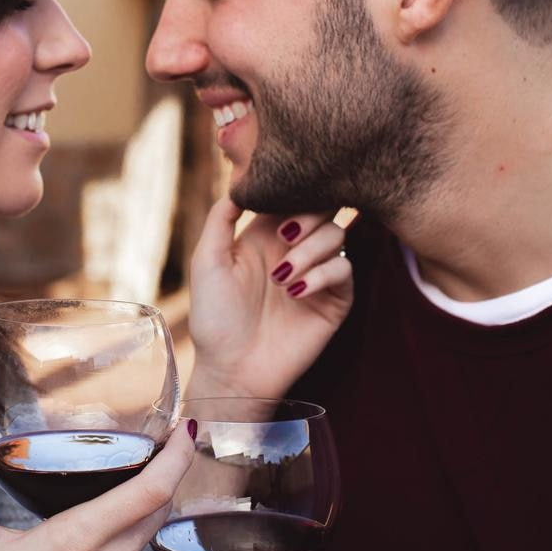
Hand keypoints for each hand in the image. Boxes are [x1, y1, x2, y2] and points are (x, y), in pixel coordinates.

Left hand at [187, 196, 352, 398]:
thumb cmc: (214, 318)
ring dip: (310, 250)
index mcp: (265, 234)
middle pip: (323, 208)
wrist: (233, 369)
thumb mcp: (207, 261)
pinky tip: (297, 291)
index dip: (292, 192)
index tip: (276, 208)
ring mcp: (317, 274)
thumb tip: (240, 182)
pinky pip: (344, 270)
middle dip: (308, 215)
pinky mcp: (334, 300)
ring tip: (282, 277)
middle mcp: (295, 249)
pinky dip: (323, 274)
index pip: (292, 196)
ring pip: (337, 235)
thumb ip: (220, 217)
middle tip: (285, 237)